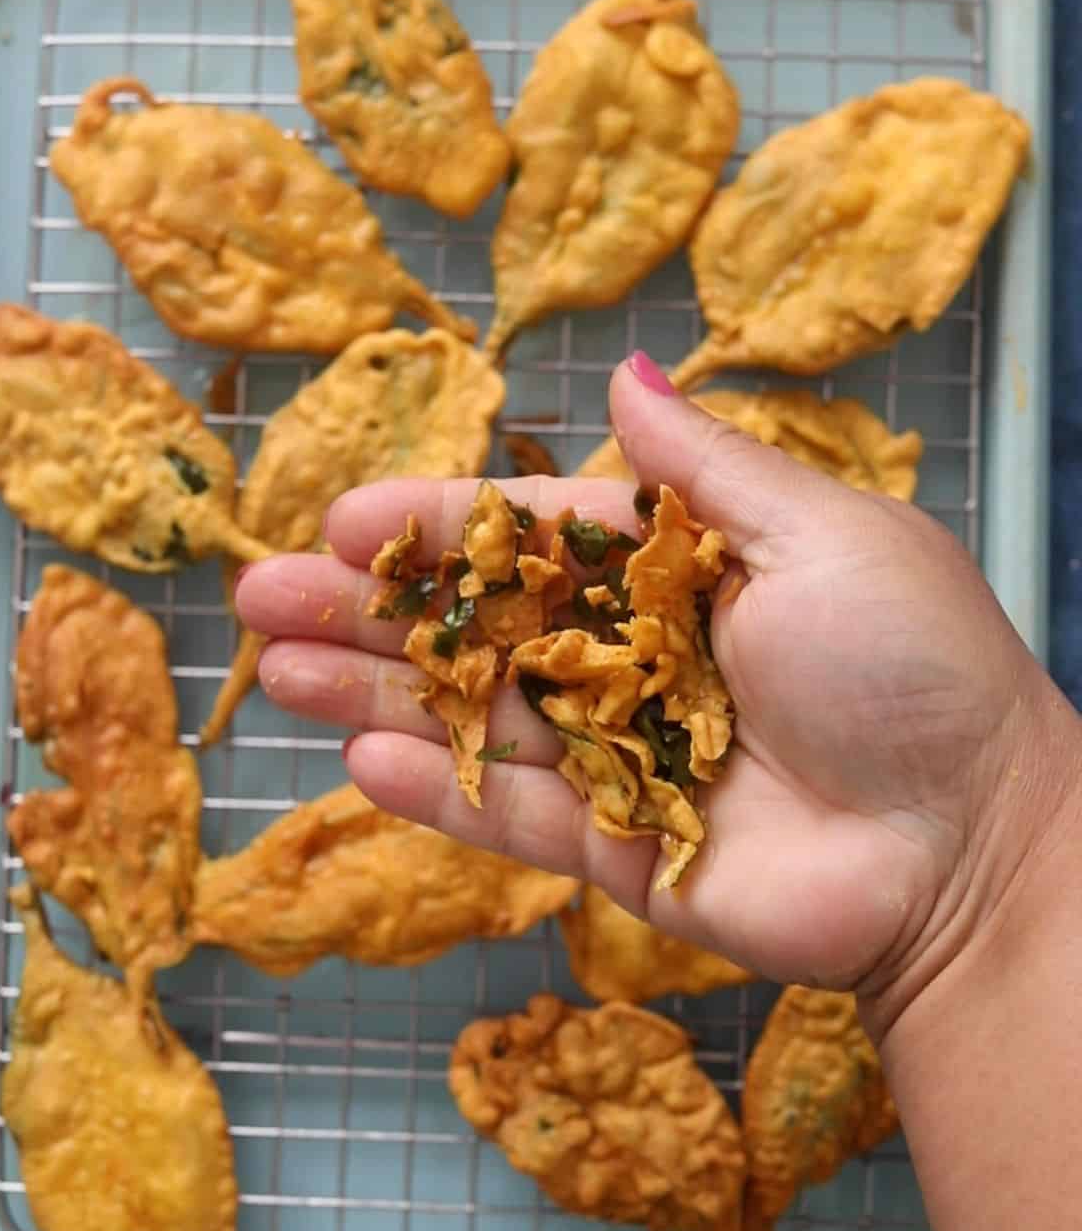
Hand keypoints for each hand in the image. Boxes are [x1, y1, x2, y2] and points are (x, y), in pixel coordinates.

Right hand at [236, 354, 1072, 1030]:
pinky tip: (360, 756)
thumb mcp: (822, 536)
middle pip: (478, 631)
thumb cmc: (914, 670)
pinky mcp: (617, 853)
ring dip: (373, 694)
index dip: (438, 529)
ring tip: (276, 670)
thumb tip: (627, 377)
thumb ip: (703, 471)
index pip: (531, 541)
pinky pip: (511, 818)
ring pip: (474, 721)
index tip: (346, 517)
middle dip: (371, 612)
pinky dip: (436, 791)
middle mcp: (635, 663)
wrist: (969, 845)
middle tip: (261, 594)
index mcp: (679, 574)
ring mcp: (617, 762)